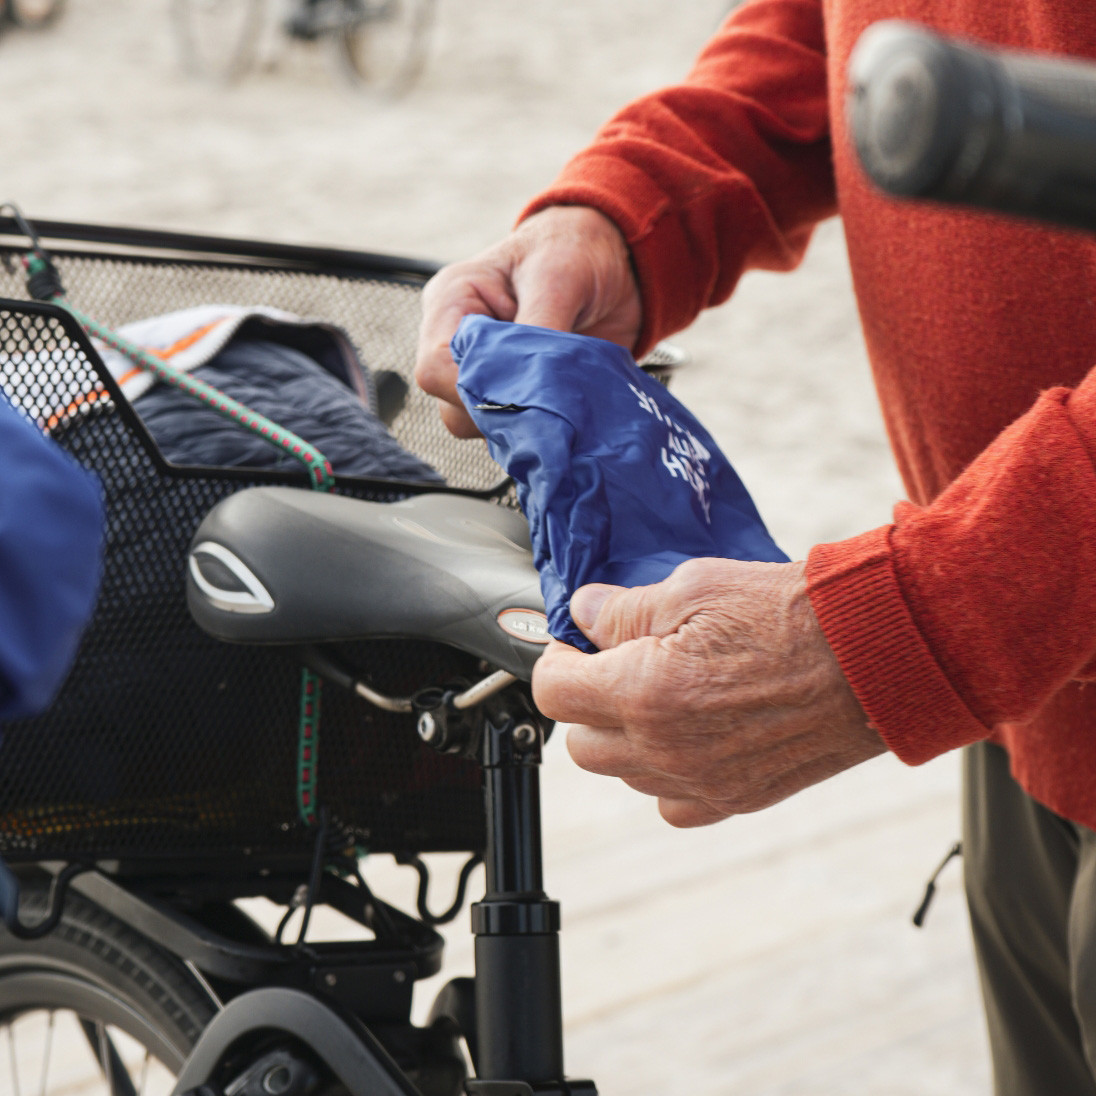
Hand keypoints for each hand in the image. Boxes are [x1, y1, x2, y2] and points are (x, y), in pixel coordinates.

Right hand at [414, 206, 641, 436]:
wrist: (616, 262)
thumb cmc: (575, 251)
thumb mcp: (556, 278)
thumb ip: (537, 331)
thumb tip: (531, 387)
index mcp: (453, 304)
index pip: (434, 369)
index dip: (471, 390)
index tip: (519, 391)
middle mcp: (461, 345)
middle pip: (454, 408)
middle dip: (502, 411)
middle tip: (553, 396)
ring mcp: (491, 374)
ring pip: (484, 428)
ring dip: (528, 421)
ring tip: (568, 394)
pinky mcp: (520, 395)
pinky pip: (519, 430)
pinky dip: (546, 426)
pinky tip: (571, 407)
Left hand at [532, 558, 884, 826]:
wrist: (877, 655)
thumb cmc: (792, 613)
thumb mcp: (695, 586)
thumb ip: (624, 609)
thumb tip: (584, 615)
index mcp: (645, 692)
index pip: (554, 692)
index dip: (559, 659)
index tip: (580, 643)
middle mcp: (666, 749)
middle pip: (580, 742)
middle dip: (588, 699)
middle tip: (619, 662)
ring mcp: (703, 782)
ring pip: (622, 774)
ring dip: (625, 736)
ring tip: (663, 691)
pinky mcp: (738, 799)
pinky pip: (671, 801)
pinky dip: (667, 771)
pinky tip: (693, 731)